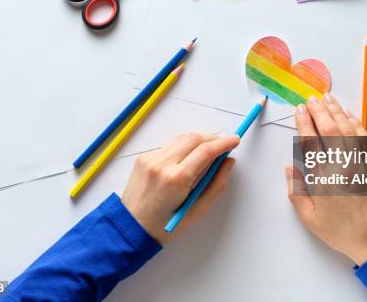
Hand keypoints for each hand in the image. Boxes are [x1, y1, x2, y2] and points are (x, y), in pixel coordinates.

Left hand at [122, 133, 239, 243]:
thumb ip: (217, 185)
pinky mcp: (143, 158)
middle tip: (223, 147)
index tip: (235, 141)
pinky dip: (182, 149)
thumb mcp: (198, 211)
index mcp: (176, 179)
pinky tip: (186, 161)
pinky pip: (169, 146)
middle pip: (194, 138)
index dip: (224, 143)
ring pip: (181, 139)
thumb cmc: (166, 225)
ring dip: (197, 142)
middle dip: (212, 139)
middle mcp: (162, 164)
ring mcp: (150, 159)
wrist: (131, 227)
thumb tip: (228, 163)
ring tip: (207, 154)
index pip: (205, 151)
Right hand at [286, 94, 366, 264]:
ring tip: (327, 99)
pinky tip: (348, 114)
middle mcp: (342, 167)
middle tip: (311, 99)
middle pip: (329, 130)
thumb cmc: (342, 232)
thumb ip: (296, 193)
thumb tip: (290, 169)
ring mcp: (360, 163)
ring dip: (336, 112)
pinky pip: (364, 138)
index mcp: (324, 180)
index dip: (304, 123)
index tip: (299, 111)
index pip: (311, 143)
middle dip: (319, 111)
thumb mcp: (310, 219)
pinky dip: (356, 123)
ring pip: (347, 129)